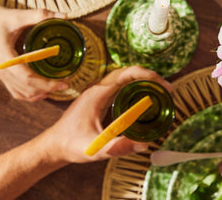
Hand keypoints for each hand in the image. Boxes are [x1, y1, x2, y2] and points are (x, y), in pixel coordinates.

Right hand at [0, 5, 69, 101]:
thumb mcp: (15, 16)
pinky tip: (38, 89)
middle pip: (28, 90)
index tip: (64, 82)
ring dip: (39, 93)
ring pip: (21, 93)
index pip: (30, 80)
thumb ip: (39, 15)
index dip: (49, 83)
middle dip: (49, 89)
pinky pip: (14, 90)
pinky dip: (28, 93)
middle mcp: (3, 72)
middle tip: (66, 83)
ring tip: (55, 87)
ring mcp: (0, 74)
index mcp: (7, 60)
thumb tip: (62, 15)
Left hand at [37, 66, 172, 163]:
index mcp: (97, 94)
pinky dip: (134, 88)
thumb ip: (117, 147)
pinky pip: (119, 87)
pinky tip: (144, 99)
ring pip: (123, 78)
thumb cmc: (70, 144)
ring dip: (142, 81)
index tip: (163, 84)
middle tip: (167, 89)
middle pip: (127, 73)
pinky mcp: (98, 100)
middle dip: (149, 77)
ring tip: (161, 92)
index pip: (125, 74)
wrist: (54, 145)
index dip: (146, 75)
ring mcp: (97, 93)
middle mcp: (98, 89)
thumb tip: (144, 144)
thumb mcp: (95, 148)